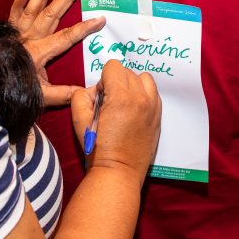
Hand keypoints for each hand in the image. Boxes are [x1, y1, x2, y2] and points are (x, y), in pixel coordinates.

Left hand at [9, 0, 104, 105]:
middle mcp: (30, 37)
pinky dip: (18, 1)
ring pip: (34, 8)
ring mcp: (18, 32)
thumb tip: (84, 93)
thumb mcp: (41, 96)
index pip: (67, 36)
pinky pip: (13, 13)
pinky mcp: (7, 31)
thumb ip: (63, 93)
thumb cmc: (13, 90)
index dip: (85, 28)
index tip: (101, 18)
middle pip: (52, 13)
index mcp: (40, 51)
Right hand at [71, 60, 161, 184]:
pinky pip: (153, 93)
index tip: (101, 97)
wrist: (118, 172)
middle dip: (116, 82)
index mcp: (121, 97)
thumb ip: (81, 96)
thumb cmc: (98, 149)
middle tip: (110, 104)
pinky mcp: (159, 116)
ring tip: (124, 104)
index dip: (103, 79)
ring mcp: (153, 107)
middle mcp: (141, 98)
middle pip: (128, 71)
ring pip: (144, 78)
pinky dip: (144, 95)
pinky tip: (134, 111)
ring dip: (133, 85)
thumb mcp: (79, 121)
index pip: (113, 65)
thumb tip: (95, 90)